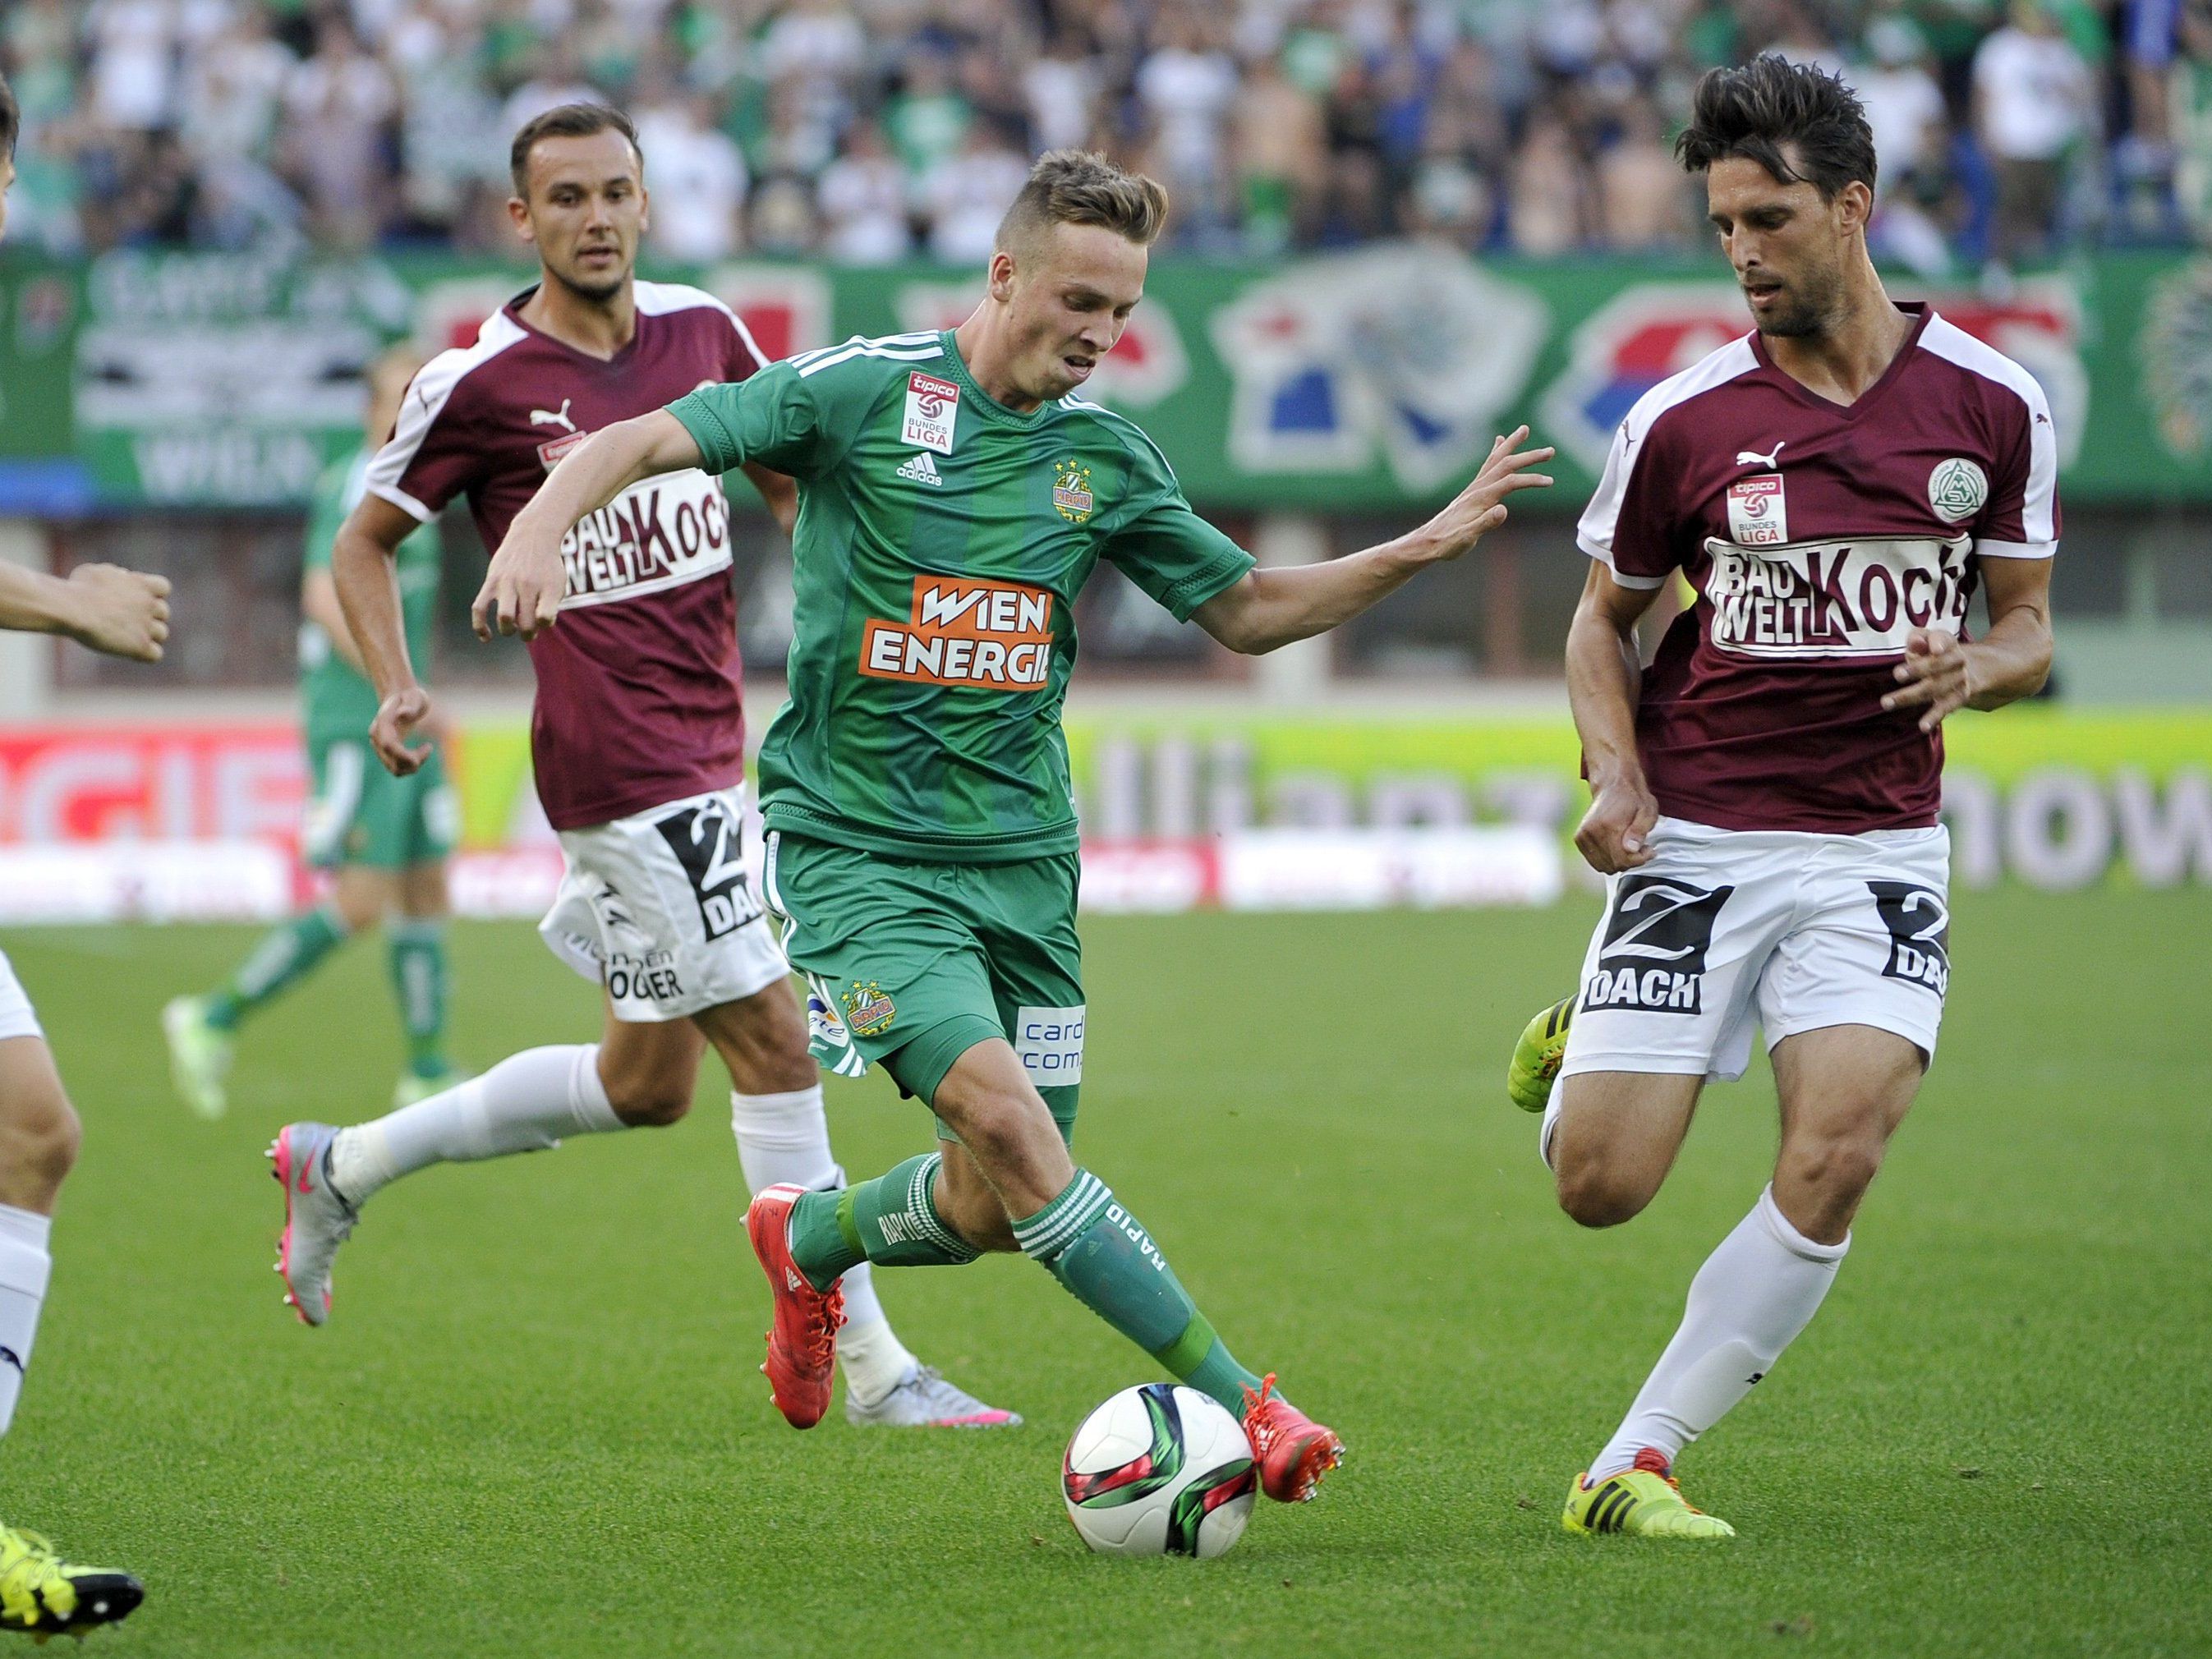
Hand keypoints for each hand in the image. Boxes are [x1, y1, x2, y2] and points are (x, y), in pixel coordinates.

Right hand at [63, 564, 169, 661]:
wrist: (71, 608)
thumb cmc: (78, 589)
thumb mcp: (98, 572)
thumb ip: (116, 575)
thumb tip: (124, 575)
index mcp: (142, 584)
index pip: (163, 587)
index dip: (152, 594)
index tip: (135, 599)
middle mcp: (149, 604)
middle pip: (163, 612)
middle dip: (148, 616)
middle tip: (124, 620)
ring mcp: (147, 625)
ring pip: (162, 633)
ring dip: (147, 635)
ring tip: (123, 635)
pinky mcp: (140, 645)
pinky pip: (156, 654)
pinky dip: (145, 654)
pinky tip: (128, 651)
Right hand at [370, 684, 435, 775]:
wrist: (400, 698)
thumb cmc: (411, 697)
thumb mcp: (416, 697)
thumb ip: (410, 706)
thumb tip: (402, 714)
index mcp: (383, 723)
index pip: (388, 745)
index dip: (403, 754)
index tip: (424, 752)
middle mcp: (377, 737)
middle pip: (392, 761)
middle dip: (413, 761)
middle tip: (428, 747)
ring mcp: (379, 746)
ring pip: (395, 769)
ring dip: (412, 766)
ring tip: (426, 750)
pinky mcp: (385, 753)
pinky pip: (397, 768)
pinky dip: (410, 766)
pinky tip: (420, 753)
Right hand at [472, 524, 566, 640]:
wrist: (533, 535)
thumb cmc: (547, 566)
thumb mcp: (558, 584)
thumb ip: (550, 607)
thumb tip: (535, 628)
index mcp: (548, 587)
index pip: (545, 619)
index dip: (544, 624)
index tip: (543, 618)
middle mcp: (528, 585)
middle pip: (526, 623)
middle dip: (527, 634)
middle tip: (528, 630)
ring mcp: (508, 583)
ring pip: (505, 618)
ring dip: (508, 630)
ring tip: (512, 628)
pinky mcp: (491, 581)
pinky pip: (479, 608)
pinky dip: (480, 626)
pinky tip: (486, 637)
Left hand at [1417, 426, 1555, 559]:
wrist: (1427, 543)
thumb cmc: (1447, 543)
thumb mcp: (1466, 539)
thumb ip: (1485, 524)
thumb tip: (1503, 510)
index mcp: (1479, 499)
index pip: (1509, 483)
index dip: (1530, 480)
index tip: (1550, 482)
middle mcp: (1477, 488)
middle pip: (1505, 465)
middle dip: (1529, 457)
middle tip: (1551, 451)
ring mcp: (1474, 488)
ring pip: (1496, 460)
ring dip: (1512, 445)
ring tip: (1525, 430)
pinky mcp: (1472, 491)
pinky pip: (1487, 466)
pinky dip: (1496, 452)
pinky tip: (1499, 442)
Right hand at [1575, 768, 1659, 873]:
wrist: (1612, 784)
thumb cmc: (1632, 797)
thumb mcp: (1647, 810)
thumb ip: (1640, 830)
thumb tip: (1631, 849)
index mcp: (1607, 825)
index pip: (1621, 859)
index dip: (1638, 860)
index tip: (1649, 850)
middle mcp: (1591, 832)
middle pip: (1612, 865)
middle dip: (1630, 861)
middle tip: (1642, 847)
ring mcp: (1582, 836)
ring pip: (1603, 866)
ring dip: (1619, 861)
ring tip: (1630, 847)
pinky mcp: (1579, 839)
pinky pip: (1595, 861)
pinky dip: (1608, 858)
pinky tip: (1618, 846)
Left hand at [1882, 627, 1974, 731]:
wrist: (1969, 668)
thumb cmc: (1934, 653)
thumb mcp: (1926, 640)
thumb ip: (1918, 638)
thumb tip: (1914, 644)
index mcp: (1947, 643)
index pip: (1943, 639)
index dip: (1938, 643)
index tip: (1934, 649)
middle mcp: (1956, 660)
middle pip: (1937, 665)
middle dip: (1918, 669)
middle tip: (1897, 674)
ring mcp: (1958, 681)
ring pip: (1935, 688)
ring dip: (1910, 696)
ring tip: (1887, 703)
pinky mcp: (1957, 699)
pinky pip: (1945, 708)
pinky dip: (1933, 717)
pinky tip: (1923, 726)